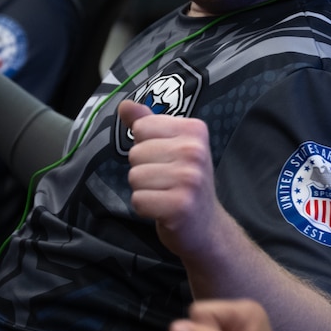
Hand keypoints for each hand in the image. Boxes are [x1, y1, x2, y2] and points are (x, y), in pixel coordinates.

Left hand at [120, 100, 221, 260]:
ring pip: (134, 177)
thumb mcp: (171, 147)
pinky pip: (138, 200)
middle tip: (166, 181)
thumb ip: (147, 123)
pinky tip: (163, 209)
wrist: (206, 226)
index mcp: (194, 131)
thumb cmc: (185, 183)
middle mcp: (195, 151)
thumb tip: (124, 104)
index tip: (166, 159)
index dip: (146, 146)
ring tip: (165, 194)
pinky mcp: (180, 206)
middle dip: (143, 170)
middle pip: (135, 153)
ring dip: (144, 190)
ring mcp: (190, 179)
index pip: (142, 127)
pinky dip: (145, 208)